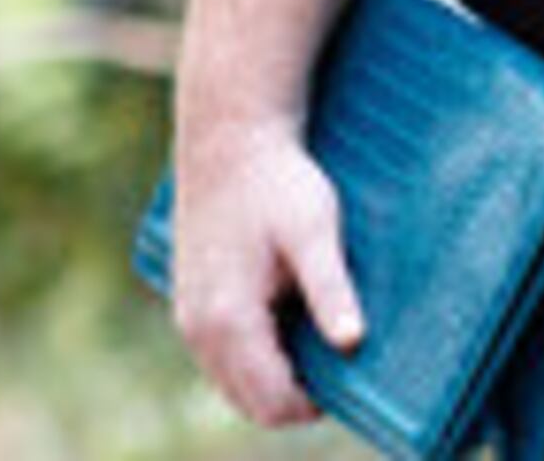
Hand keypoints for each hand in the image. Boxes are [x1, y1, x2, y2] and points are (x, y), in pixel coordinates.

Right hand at [169, 124, 366, 427]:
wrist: (230, 140)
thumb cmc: (278, 182)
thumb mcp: (315, 231)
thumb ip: (331, 290)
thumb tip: (352, 343)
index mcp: (229, 320)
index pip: (273, 401)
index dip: (317, 402)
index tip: (355, 379)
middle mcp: (198, 331)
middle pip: (252, 403)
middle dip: (297, 396)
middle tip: (341, 362)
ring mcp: (188, 321)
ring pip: (235, 385)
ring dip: (275, 379)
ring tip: (320, 340)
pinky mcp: (189, 306)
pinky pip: (223, 360)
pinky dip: (255, 360)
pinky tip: (290, 324)